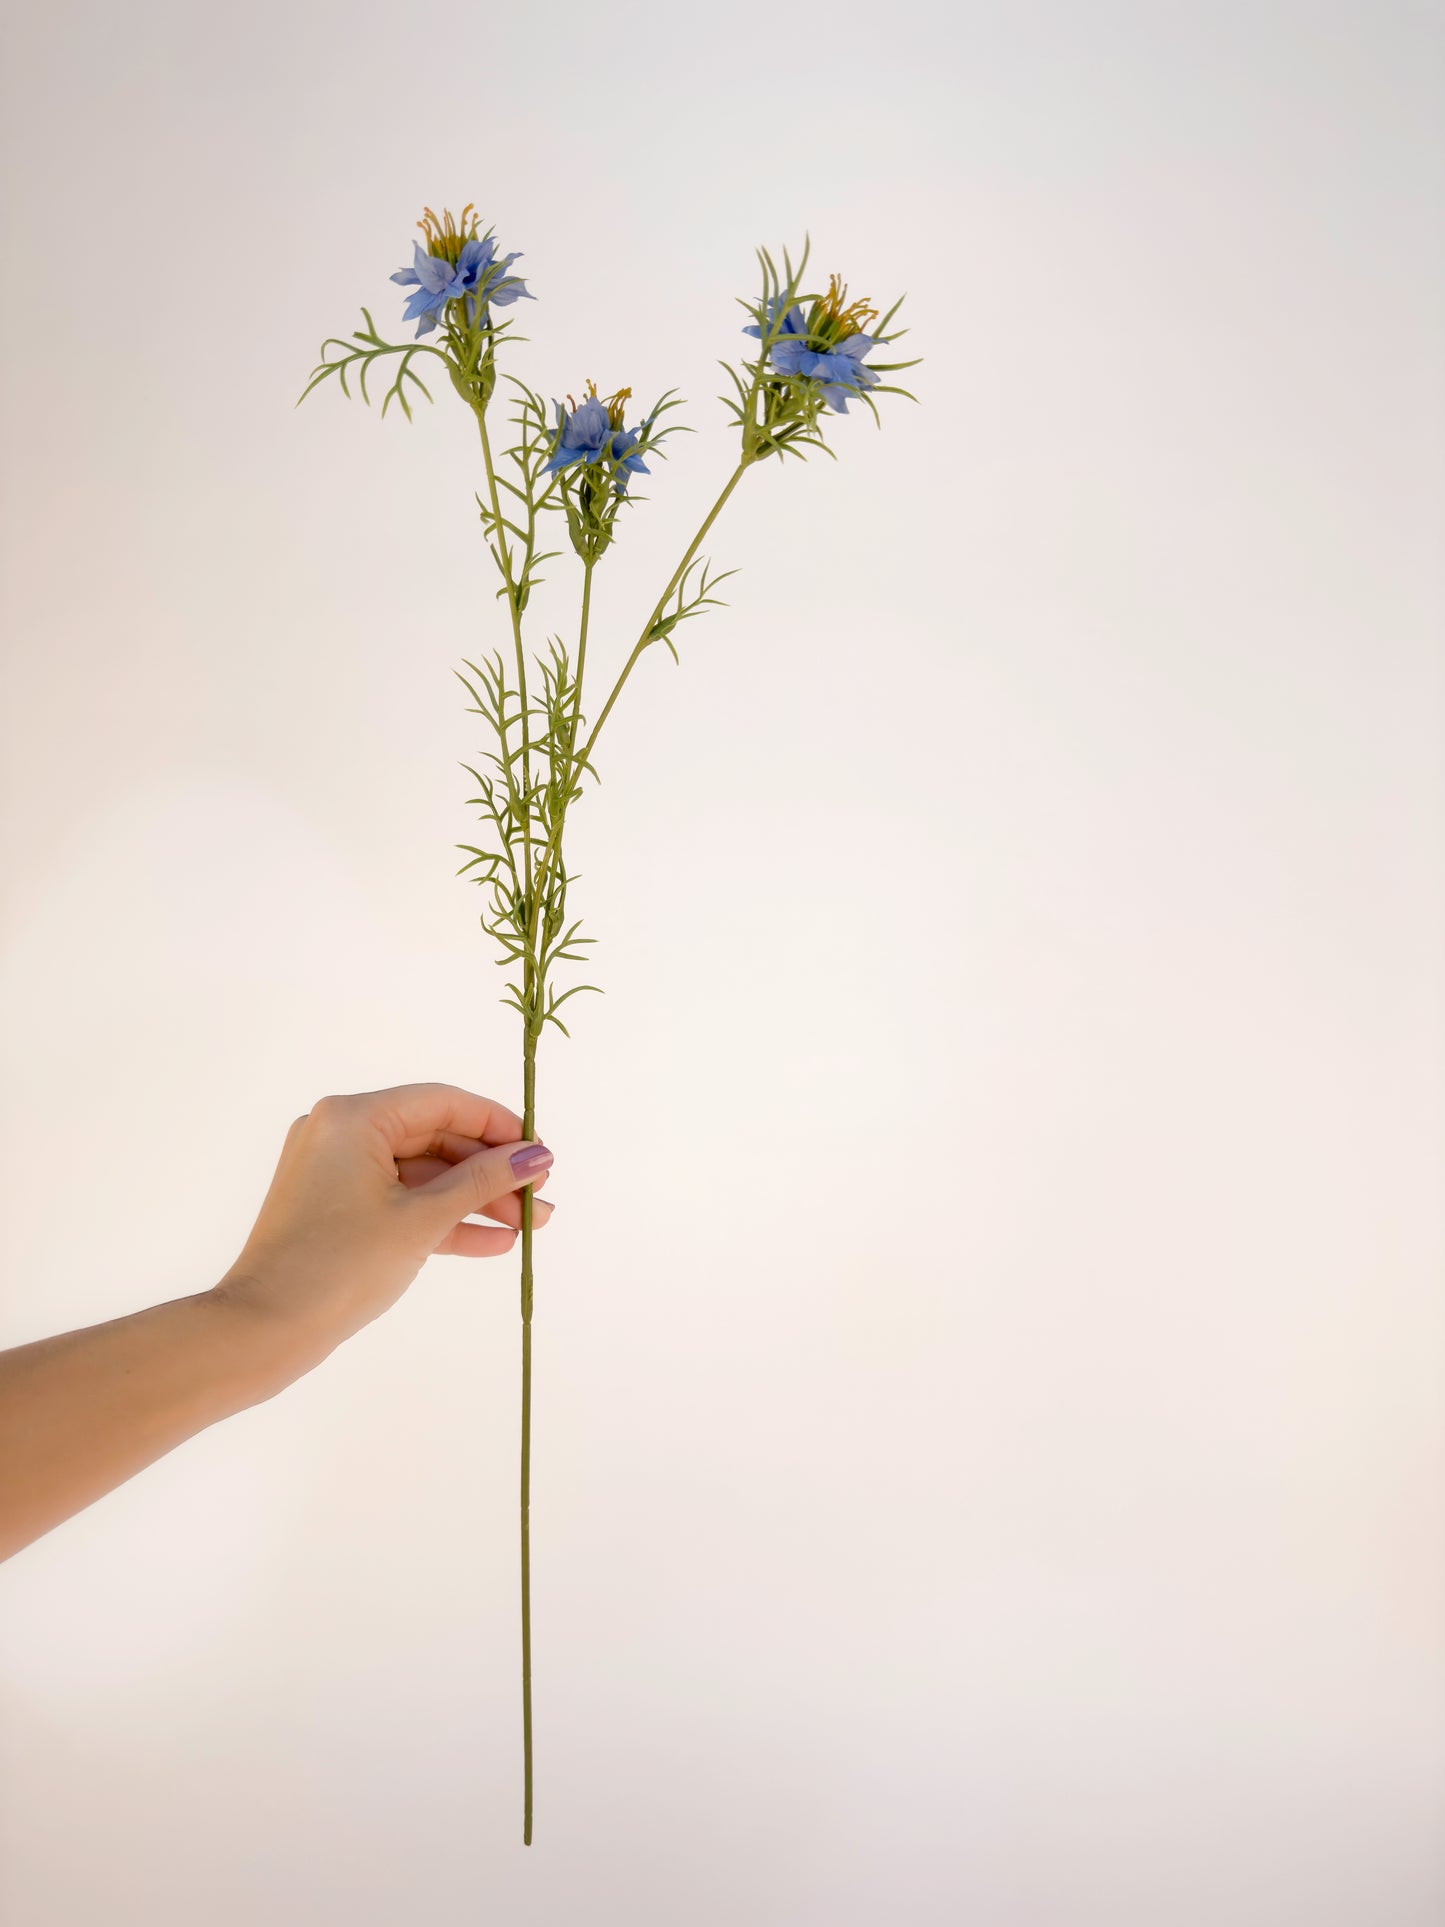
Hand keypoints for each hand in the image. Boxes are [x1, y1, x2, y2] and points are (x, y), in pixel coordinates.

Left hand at [218, 1083, 553, 1367]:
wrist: (264, 1330)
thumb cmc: (340, 1265)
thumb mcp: (422, 1220)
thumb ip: (483, 1181)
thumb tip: (536, 1156)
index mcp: (354, 1118)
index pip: (443, 1104)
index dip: (499, 1126)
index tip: (541, 1154)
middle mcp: (341, 1133)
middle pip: (436, 1140)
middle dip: (491, 1173)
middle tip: (539, 1199)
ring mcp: (336, 1173)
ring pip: (422, 1177)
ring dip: (474, 1201)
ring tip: (528, 1226)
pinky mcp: (336, 1211)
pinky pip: (400, 1203)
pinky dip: (441, 1220)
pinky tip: (492, 1242)